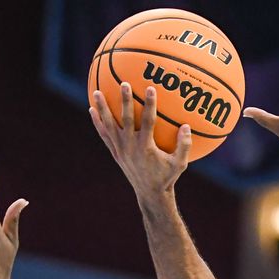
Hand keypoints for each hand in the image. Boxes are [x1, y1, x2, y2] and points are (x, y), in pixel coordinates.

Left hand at [89, 84, 191, 202]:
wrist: (149, 193)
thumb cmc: (167, 177)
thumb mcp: (179, 164)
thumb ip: (184, 145)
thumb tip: (186, 126)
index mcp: (146, 147)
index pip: (148, 121)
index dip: (149, 105)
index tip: (151, 88)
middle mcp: (130, 147)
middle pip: (125, 119)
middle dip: (125, 101)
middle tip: (124, 84)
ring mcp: (120, 149)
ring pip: (109, 126)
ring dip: (103, 109)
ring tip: (96, 92)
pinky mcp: (115, 153)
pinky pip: (104, 135)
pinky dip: (97, 123)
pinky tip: (92, 110)